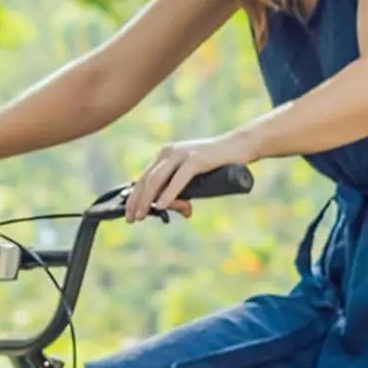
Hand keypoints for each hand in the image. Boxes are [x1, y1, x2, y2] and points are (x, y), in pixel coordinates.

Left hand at [123, 133, 254, 221]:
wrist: (239, 147)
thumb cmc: (214, 165)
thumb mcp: (191, 180)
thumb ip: (178, 192)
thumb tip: (170, 209)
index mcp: (165, 155)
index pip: (143, 178)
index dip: (133, 197)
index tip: (128, 214)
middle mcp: (170, 152)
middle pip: (146, 180)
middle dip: (136, 202)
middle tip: (132, 219)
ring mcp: (182, 153)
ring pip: (156, 180)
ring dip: (147, 200)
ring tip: (142, 216)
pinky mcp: (196, 159)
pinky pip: (177, 179)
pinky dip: (168, 194)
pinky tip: (162, 206)